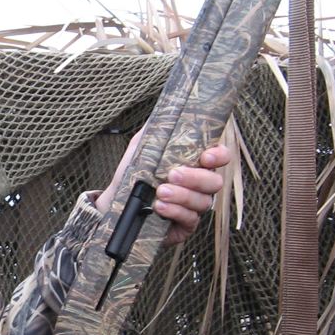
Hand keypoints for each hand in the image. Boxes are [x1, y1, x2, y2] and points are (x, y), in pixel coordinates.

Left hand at [95, 139, 230, 245]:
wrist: (114, 202)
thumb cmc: (132, 174)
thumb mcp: (142, 148)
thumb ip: (156, 130)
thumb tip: (168, 109)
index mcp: (195, 164)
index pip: (220, 157)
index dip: (219, 156)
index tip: (205, 156)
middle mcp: (199, 186)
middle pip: (215, 182)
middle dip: (195, 177)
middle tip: (172, 174)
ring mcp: (194, 207)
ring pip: (203, 202)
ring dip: (182, 195)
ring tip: (161, 192)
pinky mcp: (185, 226)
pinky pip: (190, 220)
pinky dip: (175, 211)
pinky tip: (160, 207)